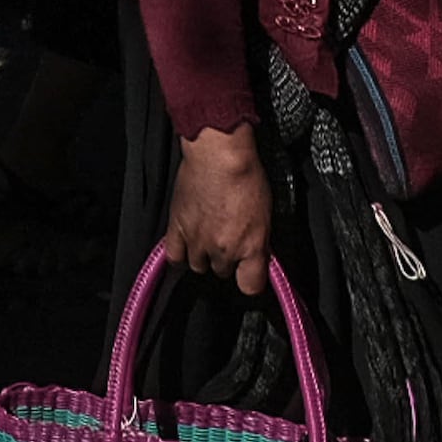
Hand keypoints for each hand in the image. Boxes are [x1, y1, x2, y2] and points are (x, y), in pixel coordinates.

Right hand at [168, 126, 274, 294]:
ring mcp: (198, 241)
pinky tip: (185, 245)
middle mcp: (224, 249)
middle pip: (223, 273)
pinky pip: (174, 256)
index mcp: (251, 247)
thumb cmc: (246, 174)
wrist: (219, 153)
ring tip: (208, 236)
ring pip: (198, 266)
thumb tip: (257, 253)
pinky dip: (179, 254)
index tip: (250, 271)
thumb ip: (260, 241)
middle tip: (228, 239)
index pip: (251, 287)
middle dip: (226, 258)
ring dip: (203, 255)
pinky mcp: (177, 229)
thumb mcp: (267, 212)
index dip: (250, 280)